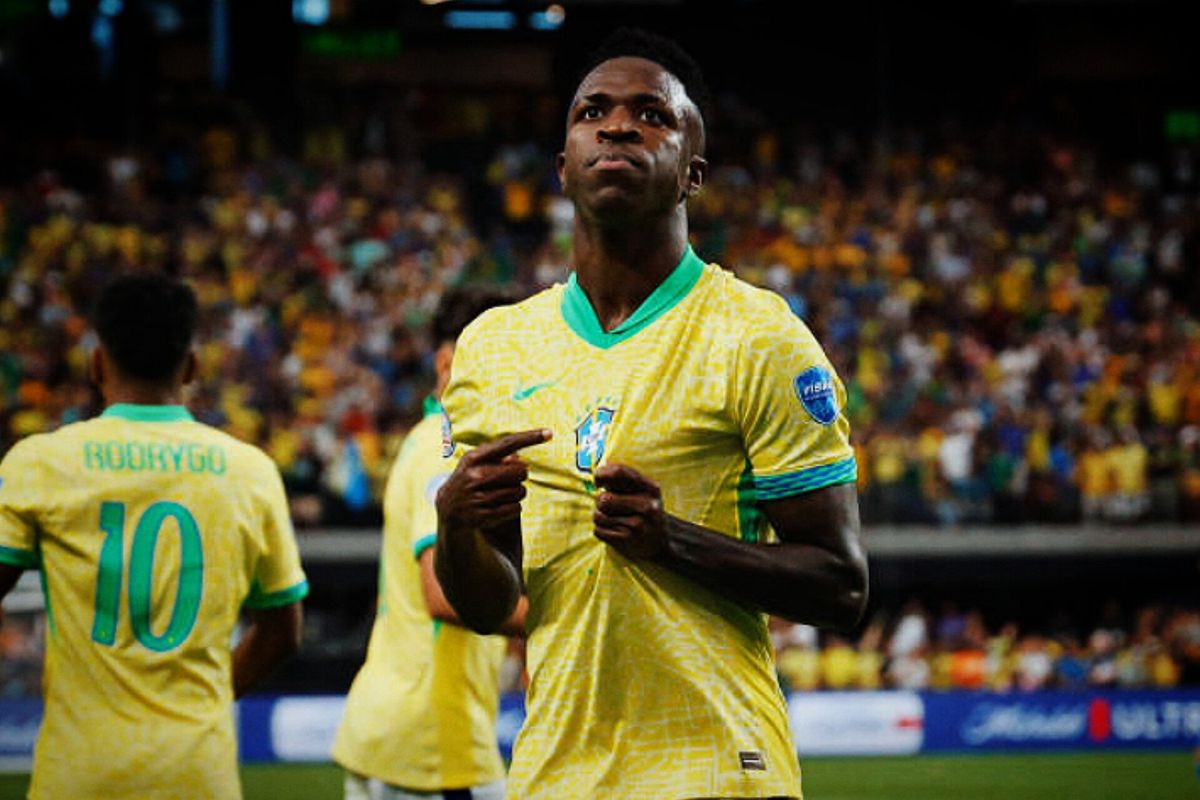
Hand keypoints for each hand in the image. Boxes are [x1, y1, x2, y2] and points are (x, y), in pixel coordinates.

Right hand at [436, 429, 551, 530]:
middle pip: (519, 471)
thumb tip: (520, 461)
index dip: (529, 438)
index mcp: (474, 458)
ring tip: (505, 492)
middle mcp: (474, 477)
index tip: (549, 433)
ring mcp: (478, 498)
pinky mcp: (483, 516)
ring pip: (519, 492)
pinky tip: (503, 504)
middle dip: (521, 475)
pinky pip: (515, 509)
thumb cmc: (469, 477)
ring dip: (518, 492)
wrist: (448, 507)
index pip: (507, 444)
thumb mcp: (476, 461)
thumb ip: (498, 456)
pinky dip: (514, 506)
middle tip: (512, 478)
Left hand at [593, 463, 667, 558]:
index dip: (602, 475)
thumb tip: (602, 464)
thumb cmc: (645, 512)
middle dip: (601, 503)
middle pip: (604, 498)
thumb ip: (624, 478)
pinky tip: (614, 531)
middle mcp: (647, 505)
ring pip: (598, 516)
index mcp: (651, 488)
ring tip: (613, 520)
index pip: (619, 473)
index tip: (598, 481)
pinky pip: (598, 531)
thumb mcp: (643, 492)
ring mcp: (638, 524)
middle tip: (609, 507)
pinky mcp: (628, 541)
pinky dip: (601, 531)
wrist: (659, 544)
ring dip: (600, 518)